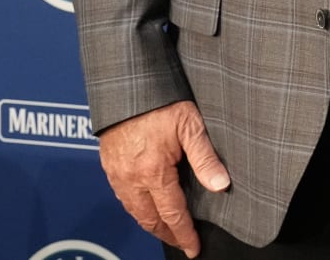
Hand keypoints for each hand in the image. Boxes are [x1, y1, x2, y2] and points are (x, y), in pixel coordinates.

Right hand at [97, 100, 231, 256]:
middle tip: (182, 242)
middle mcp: (131, 178)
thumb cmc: (160, 101)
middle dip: (167, 234)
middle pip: (149, 218)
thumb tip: (221, 185)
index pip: (172, 214)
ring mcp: (117, 173)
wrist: (127, 86)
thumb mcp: (191, 125)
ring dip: (151, 223)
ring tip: (167, 229)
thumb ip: (206, 157)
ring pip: (134, 210)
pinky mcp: (109, 165)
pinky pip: (123, 196)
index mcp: (153, 172)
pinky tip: (146, 206)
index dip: (184, 234)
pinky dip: (136, 208)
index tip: (193, 248)